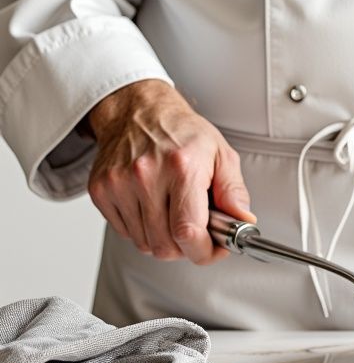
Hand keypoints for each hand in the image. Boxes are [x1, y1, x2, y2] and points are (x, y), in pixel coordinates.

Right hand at [87, 79, 255, 263]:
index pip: (188, 232)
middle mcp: (146, 176)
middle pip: (164, 245)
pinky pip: (125, 233)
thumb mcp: (221, 154)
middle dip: (185, 247)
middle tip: (196, 230)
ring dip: (163, 239)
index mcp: (181, 168)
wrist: (138, 110)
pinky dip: (142, 229)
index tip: (213, 249)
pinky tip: (152, 207)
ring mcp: (119, 184)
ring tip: (173, 213)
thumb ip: (234, 192)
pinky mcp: (101, 190)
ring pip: (144, 243)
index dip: (203, 252)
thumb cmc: (182, 132)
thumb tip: (243, 221)